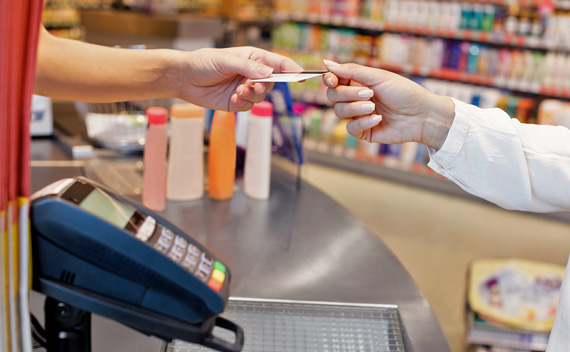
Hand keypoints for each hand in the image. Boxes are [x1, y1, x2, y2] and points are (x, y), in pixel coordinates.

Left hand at [179, 47, 302, 111]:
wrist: (184, 78)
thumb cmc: (204, 62)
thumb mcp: (226, 60)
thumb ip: (248, 68)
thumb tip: (268, 74)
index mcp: (253, 58)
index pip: (278, 64)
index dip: (292, 70)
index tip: (302, 76)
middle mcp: (252, 74)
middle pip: (272, 83)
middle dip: (264, 86)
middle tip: (252, 86)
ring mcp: (245, 89)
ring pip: (261, 96)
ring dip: (252, 95)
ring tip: (238, 91)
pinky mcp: (237, 102)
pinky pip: (249, 107)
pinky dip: (243, 104)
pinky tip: (233, 98)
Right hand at [322, 60, 454, 149]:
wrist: (422, 115)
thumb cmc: (403, 92)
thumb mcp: (378, 77)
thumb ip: (351, 71)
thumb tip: (326, 63)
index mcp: (358, 83)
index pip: (333, 81)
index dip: (329, 80)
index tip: (332, 80)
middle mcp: (355, 98)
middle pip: (333, 96)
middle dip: (347, 94)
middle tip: (369, 93)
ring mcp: (358, 116)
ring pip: (339, 112)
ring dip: (355, 108)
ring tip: (373, 107)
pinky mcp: (364, 132)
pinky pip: (351, 128)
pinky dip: (363, 122)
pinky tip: (378, 119)